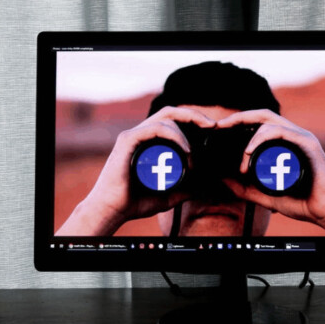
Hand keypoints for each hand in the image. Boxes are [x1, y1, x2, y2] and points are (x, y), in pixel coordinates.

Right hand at [56, 107, 215, 235]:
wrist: (112, 210)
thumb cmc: (134, 202)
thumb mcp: (166, 196)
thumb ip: (182, 191)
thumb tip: (200, 188)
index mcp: (148, 141)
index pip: (173, 120)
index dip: (193, 120)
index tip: (212, 129)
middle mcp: (140, 134)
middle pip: (170, 112)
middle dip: (194, 115)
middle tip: (212, 125)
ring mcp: (133, 135)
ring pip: (165, 120)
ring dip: (185, 134)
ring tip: (193, 154)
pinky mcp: (127, 141)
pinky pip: (154, 128)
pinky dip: (174, 135)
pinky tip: (186, 149)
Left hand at [217, 109, 324, 235]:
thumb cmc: (302, 202)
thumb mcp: (265, 195)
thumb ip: (245, 189)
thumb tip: (223, 180)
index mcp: (285, 143)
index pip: (260, 123)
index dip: (239, 121)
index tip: (220, 129)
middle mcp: (294, 136)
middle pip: (262, 115)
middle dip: (238, 117)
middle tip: (220, 126)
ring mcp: (302, 138)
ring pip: (269, 123)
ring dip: (249, 139)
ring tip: (242, 160)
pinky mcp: (308, 144)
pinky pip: (281, 132)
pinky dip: (261, 138)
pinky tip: (249, 151)